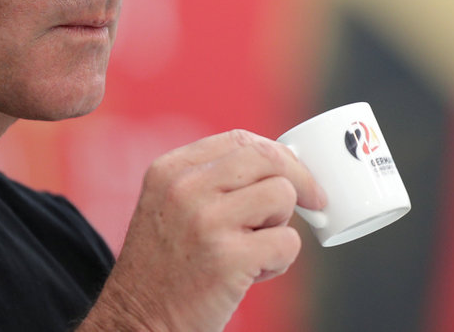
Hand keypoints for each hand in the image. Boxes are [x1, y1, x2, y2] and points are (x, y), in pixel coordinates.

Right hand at [78, 129, 326, 331]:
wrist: (138, 319)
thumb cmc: (162, 268)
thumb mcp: (166, 206)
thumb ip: (207, 182)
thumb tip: (278, 167)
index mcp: (169, 170)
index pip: (239, 139)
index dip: (277, 153)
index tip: (295, 172)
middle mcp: (185, 188)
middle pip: (266, 159)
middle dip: (300, 178)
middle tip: (314, 201)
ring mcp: (206, 222)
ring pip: (282, 195)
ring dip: (281, 224)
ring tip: (257, 248)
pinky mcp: (229, 259)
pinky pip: (287, 242)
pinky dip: (280, 260)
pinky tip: (254, 273)